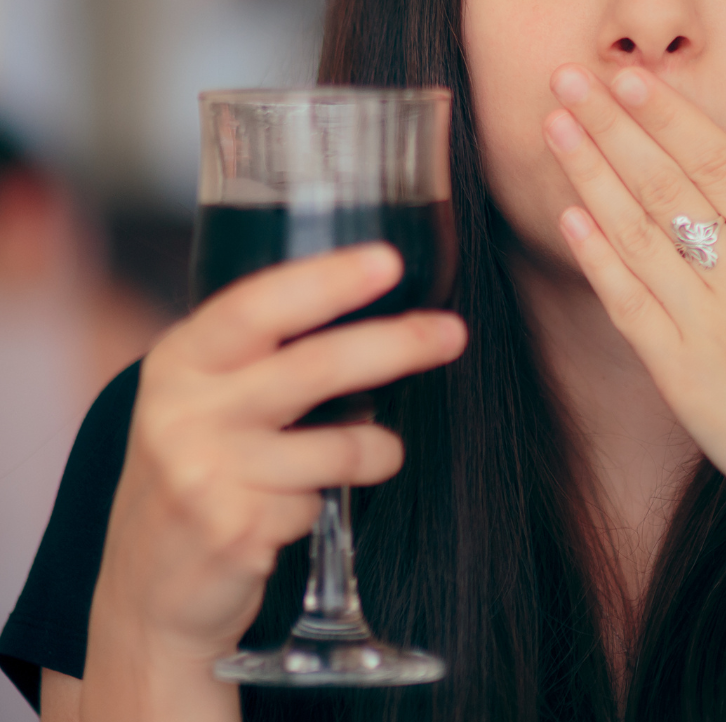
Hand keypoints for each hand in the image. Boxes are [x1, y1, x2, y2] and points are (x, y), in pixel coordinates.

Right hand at [92, 245, 465, 662]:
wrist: (149, 588)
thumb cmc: (201, 473)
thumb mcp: (207, 400)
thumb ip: (264, 355)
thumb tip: (374, 305)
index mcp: (180, 361)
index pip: (255, 306)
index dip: (326, 280)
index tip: (389, 261)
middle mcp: (183, 410)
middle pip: (315, 366)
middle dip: (397, 344)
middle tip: (451, 332)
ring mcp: (205, 473)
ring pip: (340, 443)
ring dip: (379, 450)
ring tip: (373, 454)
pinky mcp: (233, 529)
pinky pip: (320, 502)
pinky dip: (324, 503)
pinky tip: (291, 511)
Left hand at [542, 64, 725, 533]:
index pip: (723, 165)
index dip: (671, 116)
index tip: (630, 76)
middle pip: (669, 188)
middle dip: (614, 129)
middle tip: (566, 77)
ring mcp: (712, 332)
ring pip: (639, 239)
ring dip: (592, 179)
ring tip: (553, 129)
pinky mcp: (687, 383)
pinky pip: (632, 310)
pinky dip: (599, 262)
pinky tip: (570, 221)